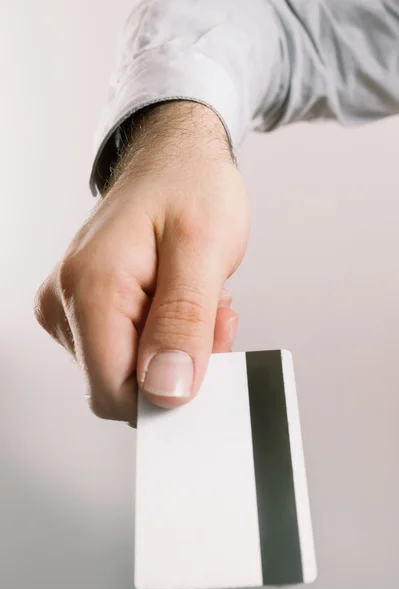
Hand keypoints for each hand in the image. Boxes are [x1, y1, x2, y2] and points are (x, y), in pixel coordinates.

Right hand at [34, 102, 249, 424]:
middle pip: (120, 385)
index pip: (113, 391)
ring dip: (175, 348)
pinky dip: (163, 338)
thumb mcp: (204, 248)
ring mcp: (69, 307)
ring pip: (127, 372)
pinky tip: (178, 301)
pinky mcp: (82, 310)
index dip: (168, 389)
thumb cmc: (189, 186)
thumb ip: (183, 323)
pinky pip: (125, 352)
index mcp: (88, 286)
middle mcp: (65, 301)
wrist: (174, 159)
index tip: (208, 353)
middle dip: (178, 364)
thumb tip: (166, 390)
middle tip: (210, 314)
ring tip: (196, 298)